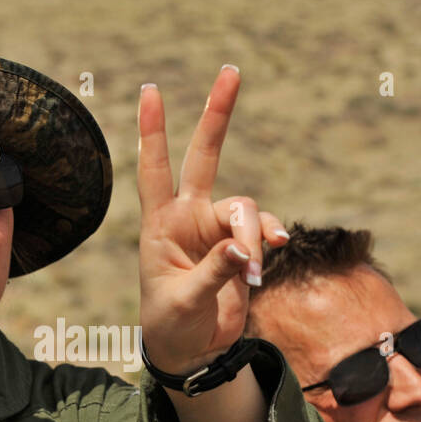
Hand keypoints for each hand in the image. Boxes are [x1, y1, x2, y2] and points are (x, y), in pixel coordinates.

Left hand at [136, 66, 289, 375]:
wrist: (192, 350)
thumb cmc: (173, 324)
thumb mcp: (184, 301)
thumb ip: (212, 272)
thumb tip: (242, 247)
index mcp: (160, 225)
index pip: (154, 170)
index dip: (152, 131)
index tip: (150, 90)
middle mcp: (188, 218)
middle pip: (205, 155)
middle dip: (217, 114)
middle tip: (231, 71)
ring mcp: (218, 229)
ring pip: (245, 208)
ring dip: (255, 235)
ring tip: (251, 272)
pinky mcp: (243, 246)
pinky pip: (264, 230)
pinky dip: (269, 241)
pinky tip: (268, 258)